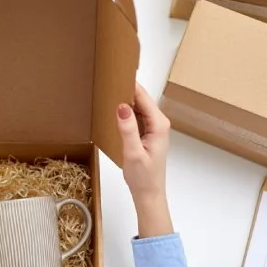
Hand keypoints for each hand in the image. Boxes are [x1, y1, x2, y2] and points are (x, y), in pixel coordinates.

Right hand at [116, 84, 173, 237]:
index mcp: (158, 124)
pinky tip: (113, 110)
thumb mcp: (133, 153)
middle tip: (107, 79)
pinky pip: (136, 117)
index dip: (130, 84)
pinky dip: (126, 112)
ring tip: (107, 90)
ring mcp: (153, 128)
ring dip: (125, 100)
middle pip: (141, 99)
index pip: (143, 97)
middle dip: (126, 90)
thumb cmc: (143, 177)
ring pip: (138, 107)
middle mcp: (158, 123)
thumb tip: (122, 106)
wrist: (148, 194)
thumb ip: (128, 129)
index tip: (116, 72)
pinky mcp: (147, 134)